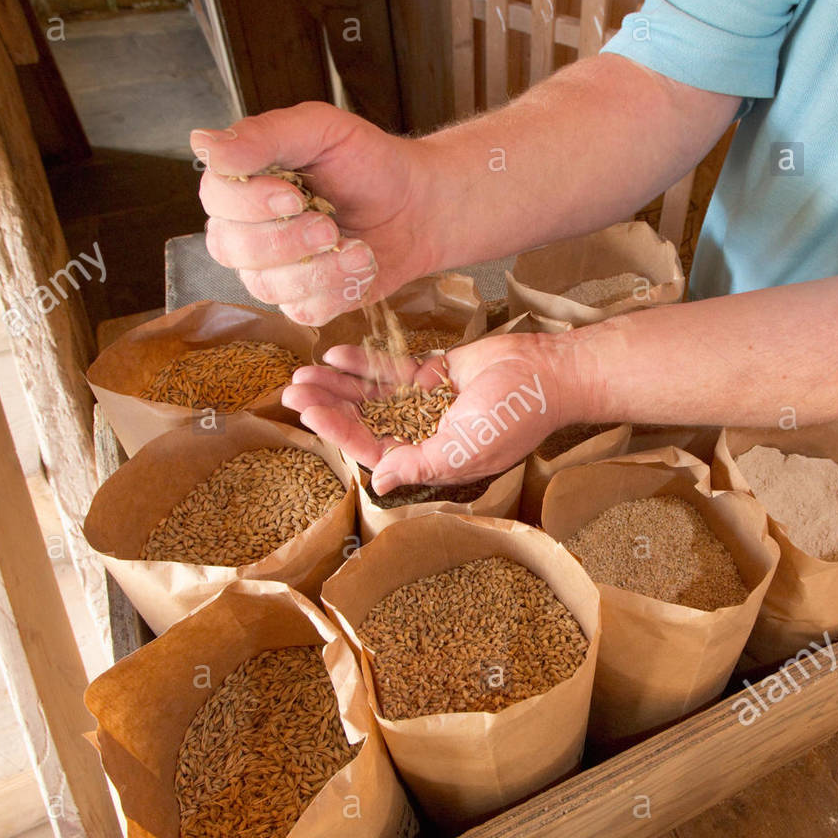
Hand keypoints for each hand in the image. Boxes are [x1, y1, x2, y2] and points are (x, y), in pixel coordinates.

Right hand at [192, 102, 437, 325]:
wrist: (418, 204)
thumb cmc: (368, 162)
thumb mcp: (321, 130)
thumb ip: (264, 136)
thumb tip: (202, 143)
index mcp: (244, 183)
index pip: (215, 198)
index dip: (249, 204)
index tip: (294, 195)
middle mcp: (248, 230)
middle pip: (230, 248)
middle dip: (284, 240)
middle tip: (329, 226)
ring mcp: (274, 270)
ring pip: (266, 286)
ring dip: (318, 270)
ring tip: (359, 248)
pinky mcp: (307, 301)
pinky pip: (303, 311)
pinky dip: (337, 291)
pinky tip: (361, 265)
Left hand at [282, 332, 572, 492]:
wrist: (546, 375)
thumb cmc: (512, 418)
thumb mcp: (463, 450)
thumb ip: (419, 465)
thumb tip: (378, 482)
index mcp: (430, 461)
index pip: (372, 449)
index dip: (339, 432)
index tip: (309, 413)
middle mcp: (422, 435)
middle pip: (363, 422)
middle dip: (328, 407)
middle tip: (291, 392)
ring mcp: (424, 404)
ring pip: (370, 396)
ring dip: (337, 385)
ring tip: (303, 373)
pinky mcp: (432, 375)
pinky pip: (391, 371)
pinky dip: (364, 364)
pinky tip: (336, 355)